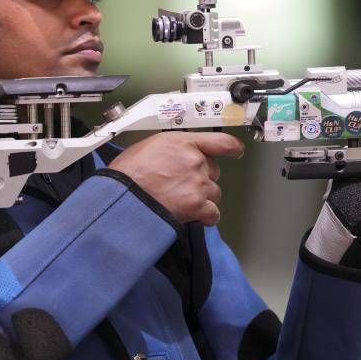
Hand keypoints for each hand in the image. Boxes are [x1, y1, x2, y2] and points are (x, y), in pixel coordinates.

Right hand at [109, 131, 243, 225]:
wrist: (123, 196)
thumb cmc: (127, 173)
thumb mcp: (148, 147)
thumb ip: (170, 149)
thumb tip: (173, 157)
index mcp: (184, 142)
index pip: (221, 142)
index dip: (232, 148)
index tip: (236, 151)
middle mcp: (195, 161)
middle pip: (214, 171)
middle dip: (203, 178)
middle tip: (184, 185)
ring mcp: (198, 183)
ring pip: (214, 193)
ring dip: (203, 198)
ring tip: (183, 201)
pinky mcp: (197, 205)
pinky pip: (213, 213)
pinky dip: (206, 217)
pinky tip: (195, 216)